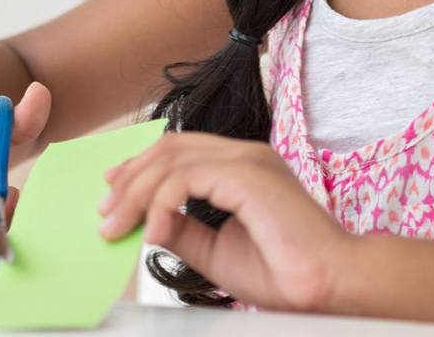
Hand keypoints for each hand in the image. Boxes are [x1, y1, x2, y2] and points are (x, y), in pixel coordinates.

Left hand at [94, 132, 354, 312]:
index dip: (140, 167)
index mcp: (242, 168)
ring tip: (118, 226)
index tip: (111, 192)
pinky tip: (154, 232)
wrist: (328, 285)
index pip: (180, 150)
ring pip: (171, 158)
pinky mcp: (247, 175)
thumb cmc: (286, 272)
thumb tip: (147, 222)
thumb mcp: (216, 250)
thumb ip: (183, 229)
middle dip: (129, 179)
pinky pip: (185, 177)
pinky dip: (160, 203)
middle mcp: (245, 155)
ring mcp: (248, 160)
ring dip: (135, 192)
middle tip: (105, 214)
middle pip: (169, 148)